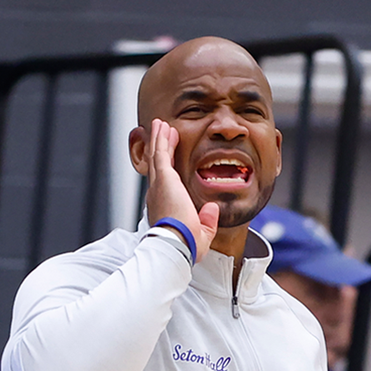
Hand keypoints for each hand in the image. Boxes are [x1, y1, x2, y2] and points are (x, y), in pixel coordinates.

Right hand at [145, 119, 217, 261]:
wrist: (175, 244)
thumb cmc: (185, 245)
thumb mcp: (201, 233)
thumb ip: (207, 220)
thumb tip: (212, 208)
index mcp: (166, 206)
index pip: (166, 182)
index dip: (167, 167)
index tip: (169, 158)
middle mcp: (158, 194)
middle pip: (158, 164)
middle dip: (160, 147)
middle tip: (162, 133)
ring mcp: (159, 185)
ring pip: (157, 155)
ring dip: (159, 139)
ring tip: (160, 126)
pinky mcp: (164, 178)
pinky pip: (161, 153)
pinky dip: (162, 139)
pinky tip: (163, 128)